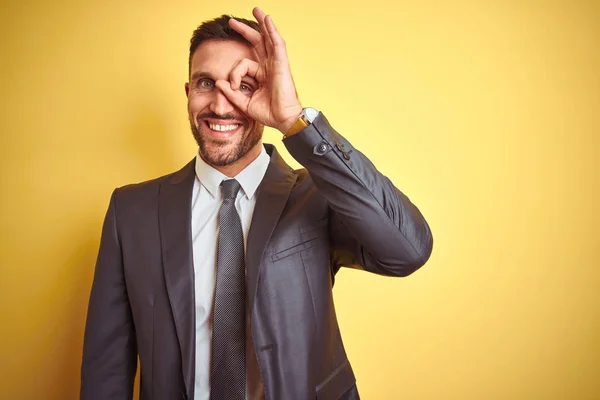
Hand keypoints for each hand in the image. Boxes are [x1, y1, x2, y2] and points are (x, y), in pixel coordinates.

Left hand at [214, 7, 302, 134]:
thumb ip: (230, 92)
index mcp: (262, 75)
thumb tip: (218, 81)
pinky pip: (277, 44)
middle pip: (258, 43)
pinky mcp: (281, 64)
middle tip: (232, 21)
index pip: (244, 64)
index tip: (231, 85)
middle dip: (246, 30)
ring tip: (256, 10)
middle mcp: (269, 67)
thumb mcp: (244, 102)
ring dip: (262, 24)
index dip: (234, 73)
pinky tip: (267, 20)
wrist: (282, 119)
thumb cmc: (268, 113)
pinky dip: (272, 31)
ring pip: (269, 38)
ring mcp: (276, 64)